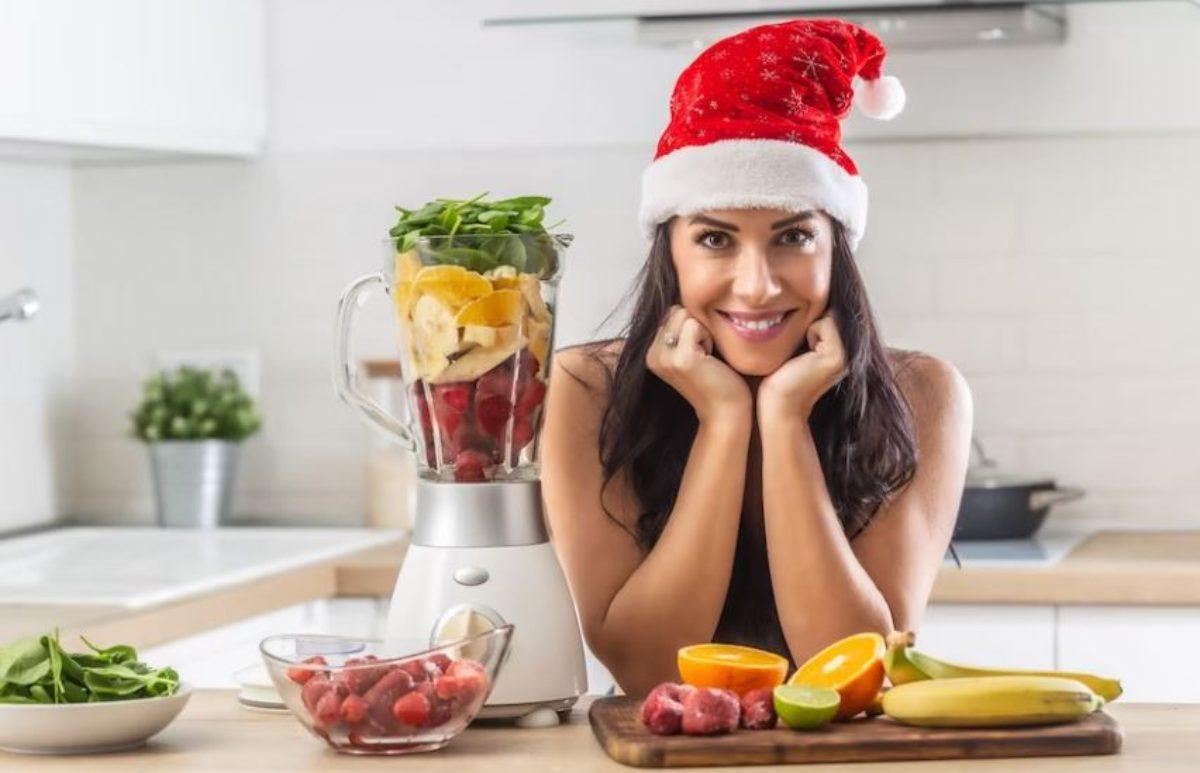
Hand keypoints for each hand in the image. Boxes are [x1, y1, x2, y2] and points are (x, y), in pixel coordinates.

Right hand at [646, 306, 751, 424]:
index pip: (671, 312)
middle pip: (676, 310)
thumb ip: (681, 329)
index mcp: (652, 352)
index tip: (699, 352)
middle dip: (696, 326)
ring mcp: (663, 357)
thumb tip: (684, 299)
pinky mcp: (680, 359)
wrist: (725, 411)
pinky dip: (708, 338)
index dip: (691, 326)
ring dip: (703, 332)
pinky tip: (710, 360)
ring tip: (707, 357)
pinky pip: (696, 325)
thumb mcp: (692, 349)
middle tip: (705, 355)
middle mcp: (652, 355)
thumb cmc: (717, 379)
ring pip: (685, 315)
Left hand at [758, 313, 847, 421]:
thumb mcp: (797, 345)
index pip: (829, 313)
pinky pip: (822, 323)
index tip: (801, 346)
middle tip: (799, 351)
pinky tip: (803, 358)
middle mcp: (851, 353)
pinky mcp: (839, 355)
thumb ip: (810, 326)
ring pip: (827, 315)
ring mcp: (849, 354)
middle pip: (830, 312)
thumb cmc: (779, 376)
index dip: (810, 321)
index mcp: (841, 350)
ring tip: (801, 355)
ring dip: (807, 328)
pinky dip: (809, 333)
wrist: (779, 405)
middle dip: (810, 322)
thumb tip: (808, 297)